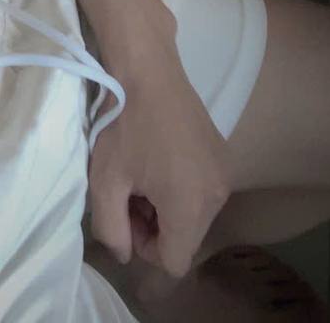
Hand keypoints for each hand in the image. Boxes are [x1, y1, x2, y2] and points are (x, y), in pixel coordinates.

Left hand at [87, 19, 230, 280]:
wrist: (147, 67)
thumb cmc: (123, 123)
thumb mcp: (104, 181)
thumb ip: (111, 229)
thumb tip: (124, 252)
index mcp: (191, 207)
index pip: (174, 261)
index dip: (144, 247)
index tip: (125, 213)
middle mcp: (218, 195)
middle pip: (186, 237)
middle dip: (154, 226)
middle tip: (128, 190)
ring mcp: (225, 172)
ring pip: (194, 214)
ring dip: (166, 205)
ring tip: (140, 171)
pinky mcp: (223, 153)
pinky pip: (202, 189)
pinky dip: (179, 185)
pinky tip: (157, 158)